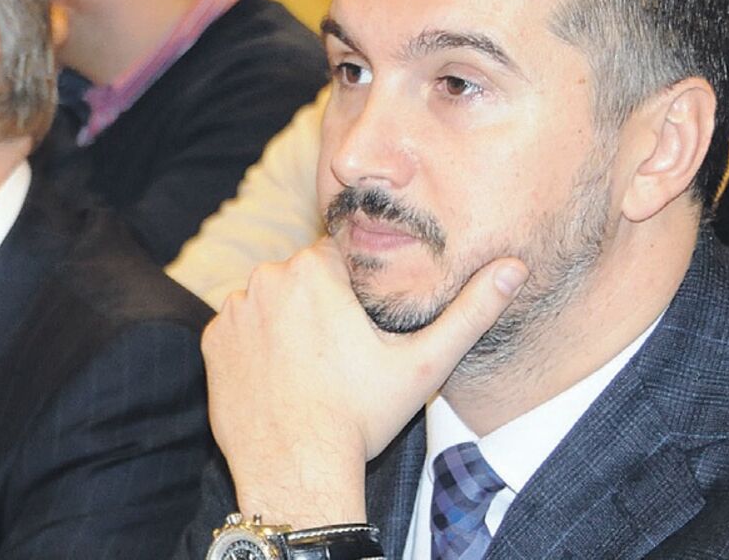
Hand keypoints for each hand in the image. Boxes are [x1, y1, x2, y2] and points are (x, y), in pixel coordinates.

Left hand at [202, 238, 526, 527]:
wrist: (297, 469)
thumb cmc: (361, 415)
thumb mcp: (424, 364)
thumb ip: (470, 311)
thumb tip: (515, 268)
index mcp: (316, 269)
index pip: (338, 259)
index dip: (353, 290)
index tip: (361, 325)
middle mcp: (267, 277)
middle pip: (300, 277)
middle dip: (318, 304)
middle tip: (338, 353)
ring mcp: (235, 309)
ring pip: (269, 300)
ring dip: (285, 322)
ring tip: (309, 367)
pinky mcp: (213, 340)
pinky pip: (239, 329)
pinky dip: (255, 346)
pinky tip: (279, 377)